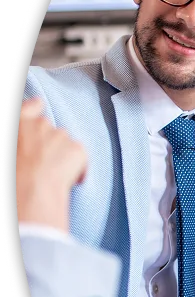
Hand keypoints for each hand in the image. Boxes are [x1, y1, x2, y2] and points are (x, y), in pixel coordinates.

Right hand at [17, 98, 87, 231]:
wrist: (33, 190)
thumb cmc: (16, 176)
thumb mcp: (11, 147)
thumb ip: (23, 134)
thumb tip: (37, 106)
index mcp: (20, 124)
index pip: (31, 107)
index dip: (36, 108)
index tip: (40, 106)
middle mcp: (40, 124)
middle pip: (50, 130)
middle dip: (50, 143)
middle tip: (43, 163)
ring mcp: (61, 135)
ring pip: (66, 144)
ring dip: (62, 155)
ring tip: (52, 174)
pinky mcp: (78, 148)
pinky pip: (80, 157)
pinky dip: (78, 168)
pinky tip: (67, 180)